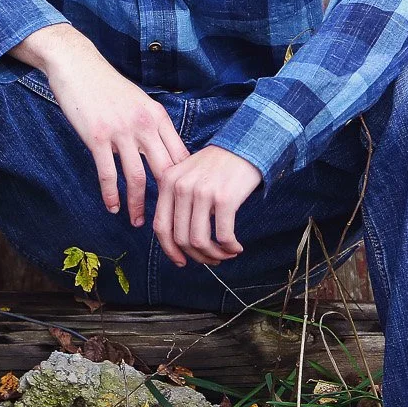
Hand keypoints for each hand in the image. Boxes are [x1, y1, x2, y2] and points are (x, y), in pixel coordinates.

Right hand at [11, 24, 189, 226]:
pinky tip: (112, 207)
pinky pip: (108, 174)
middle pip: (164, 171)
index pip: (180, 156)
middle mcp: (144, 125)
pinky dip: (111, 195)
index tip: (183, 200)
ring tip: (138, 222)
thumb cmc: (107, 86)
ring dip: (139, 205)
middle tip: (167, 220)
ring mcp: (121, 132)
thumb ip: (151, 126)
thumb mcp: (138, 102)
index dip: (184, 182)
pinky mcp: (97, 137)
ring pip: (137, 178)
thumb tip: (162, 153)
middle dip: (168, 200)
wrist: (78, 66)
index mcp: (157, 117)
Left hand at [151, 145, 261, 267]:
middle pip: (181, 238)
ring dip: (214, 255)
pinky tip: (236, 247)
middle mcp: (181, 187)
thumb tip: (177, 242)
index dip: (170, 250)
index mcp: (168, 182)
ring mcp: (202, 192)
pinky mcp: (224, 198)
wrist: (246, 144)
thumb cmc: (218, 165)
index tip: (181, 262)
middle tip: (213, 259)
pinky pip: (223, 236)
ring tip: (225, 255)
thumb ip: (177, 200)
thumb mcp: (188, 175)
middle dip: (197, 256)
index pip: (161, 227)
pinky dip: (230, 248)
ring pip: (200, 241)